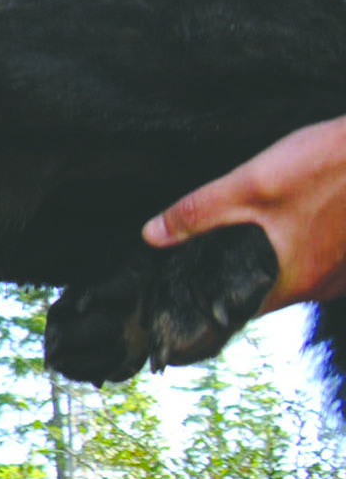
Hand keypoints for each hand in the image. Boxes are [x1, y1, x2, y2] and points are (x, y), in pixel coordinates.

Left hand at [144, 114, 345, 308]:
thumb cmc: (331, 166)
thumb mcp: (252, 185)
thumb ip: (199, 213)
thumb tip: (152, 235)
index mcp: (295, 282)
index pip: (240, 311)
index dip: (212, 302)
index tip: (187, 292)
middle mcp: (323, 286)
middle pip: (267, 292)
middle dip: (237, 276)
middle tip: (205, 257)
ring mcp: (344, 271)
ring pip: (294, 275)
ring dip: (270, 261)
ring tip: (241, 238)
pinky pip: (318, 258)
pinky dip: (298, 247)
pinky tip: (288, 222)